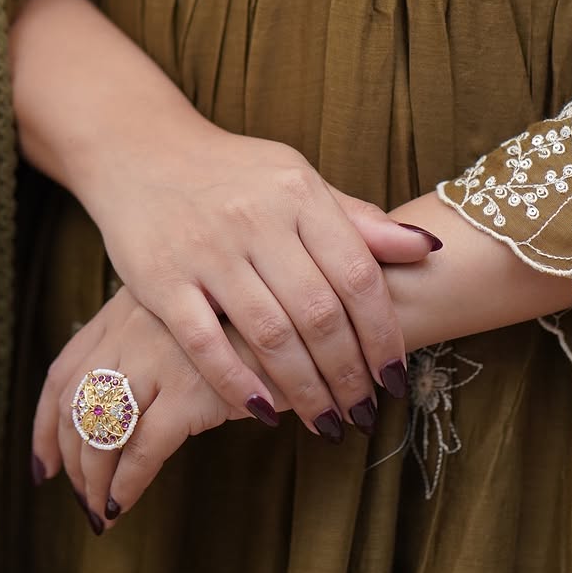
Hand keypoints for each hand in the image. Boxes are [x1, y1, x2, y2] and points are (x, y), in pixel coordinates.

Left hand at [31, 286, 286, 532]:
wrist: (315, 316)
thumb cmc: (265, 321)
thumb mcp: (198, 318)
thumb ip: (158, 344)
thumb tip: (119, 408)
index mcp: (130, 307)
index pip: (65, 368)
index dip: (45, 421)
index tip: (44, 463)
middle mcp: (134, 327)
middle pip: (74, 403)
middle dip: (68, 458)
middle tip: (77, 496)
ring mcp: (160, 357)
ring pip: (100, 431)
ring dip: (91, 480)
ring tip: (101, 511)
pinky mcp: (191, 391)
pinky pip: (140, 451)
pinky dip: (125, 485)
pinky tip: (123, 506)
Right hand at [78, 114, 438, 439]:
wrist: (142, 150)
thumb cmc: (235, 173)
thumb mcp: (298, 181)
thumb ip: (357, 220)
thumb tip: (429, 248)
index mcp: (299, 194)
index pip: (357, 274)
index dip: (382, 333)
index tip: (396, 375)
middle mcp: (256, 220)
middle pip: (319, 313)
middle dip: (348, 373)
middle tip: (363, 411)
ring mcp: (206, 250)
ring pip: (269, 335)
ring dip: (305, 390)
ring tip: (327, 422)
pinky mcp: (160, 280)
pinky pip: (205, 344)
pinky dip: (239, 384)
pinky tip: (265, 412)